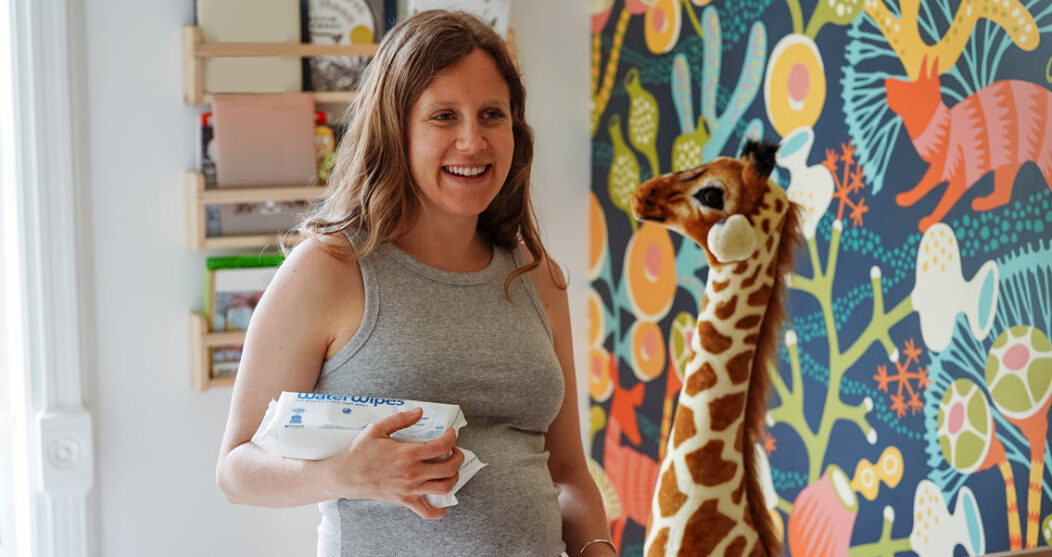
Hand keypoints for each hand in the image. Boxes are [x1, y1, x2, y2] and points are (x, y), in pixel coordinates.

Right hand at [322, 407, 463, 518]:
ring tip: (450, 469)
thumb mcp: (378, 429)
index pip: (442, 446)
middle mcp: (412, 473)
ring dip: (454, 477)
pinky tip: (442, 503)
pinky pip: (427, 512)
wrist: (345, 476)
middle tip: (454, 451)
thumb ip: (401, 419)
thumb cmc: (360, 452)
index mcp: (407, 453)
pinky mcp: (405, 500)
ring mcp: (410, 489)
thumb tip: (419, 412)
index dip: (452, 438)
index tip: (450, 434)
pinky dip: (439, 510)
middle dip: (459, 457)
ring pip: (444, 488)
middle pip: (449, 468)